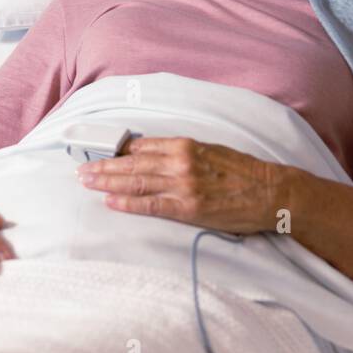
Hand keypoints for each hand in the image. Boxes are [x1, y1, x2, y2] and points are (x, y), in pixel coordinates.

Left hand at [77, 136, 291, 233]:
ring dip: (107, 182)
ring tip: (87, 183)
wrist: (270, 191)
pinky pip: (150, 205)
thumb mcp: (212, 151)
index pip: (142, 146)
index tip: (101, 153)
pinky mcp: (188, 207)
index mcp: (186, 144)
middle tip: (82, 170)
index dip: (118, 151)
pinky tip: (110, 202)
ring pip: (135, 182)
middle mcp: (180, 161)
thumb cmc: (244, 172)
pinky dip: (127, 203)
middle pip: (132, 163)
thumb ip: (184, 152)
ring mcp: (183, 185)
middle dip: (104, 166)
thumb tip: (156, 155)